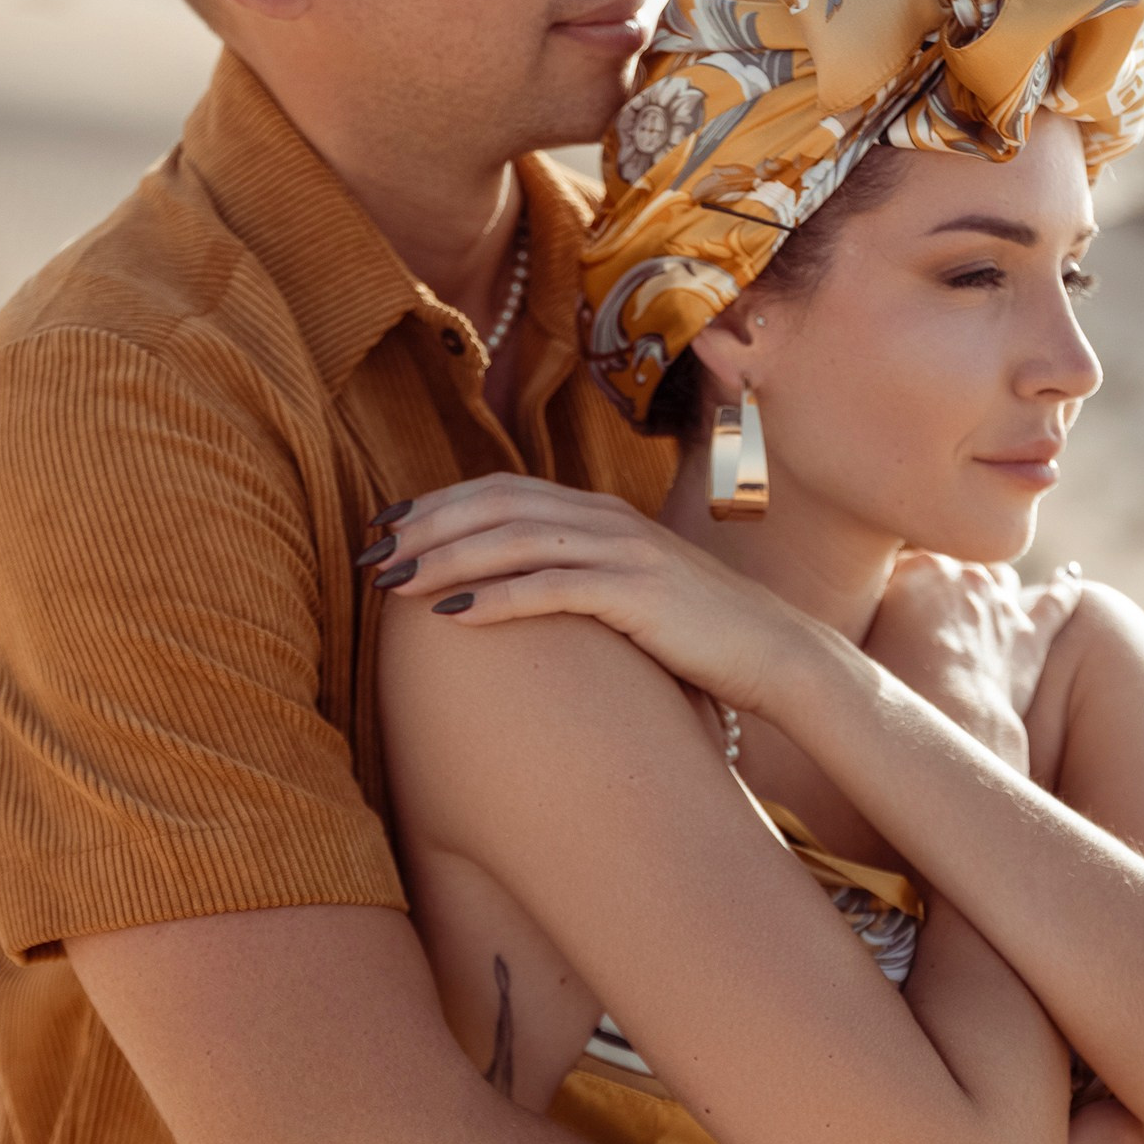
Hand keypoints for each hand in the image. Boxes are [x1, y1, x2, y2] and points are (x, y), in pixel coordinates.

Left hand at [362, 475, 812, 713]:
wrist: (774, 653)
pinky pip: (555, 588)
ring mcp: (624, 551)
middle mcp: (605, 518)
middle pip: (495, 506)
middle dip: (425, 529)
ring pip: (516, 540)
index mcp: (597, 511)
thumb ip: (574, 577)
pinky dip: (500, 596)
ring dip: (447, 560)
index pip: (499, 490)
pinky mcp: (639, 594)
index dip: (435, 505)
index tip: (382, 530)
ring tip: (394, 585)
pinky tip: (455, 614)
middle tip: (370, 557)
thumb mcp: (625, 591)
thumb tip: (509, 592)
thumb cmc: (694, 633)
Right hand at [863, 553, 1083, 772]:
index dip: (897, 573)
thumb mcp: (852, 653)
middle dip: (943, 575)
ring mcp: (1002, 601)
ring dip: (993, 582)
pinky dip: (1066, 586)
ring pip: (999, 575)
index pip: (903, 557)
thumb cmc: (893, 698)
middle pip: (952, 562)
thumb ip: (850, 626)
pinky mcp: (1036, 633)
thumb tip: (819, 629)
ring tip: (988, 587)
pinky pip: (1059, 599)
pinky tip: (1072, 574)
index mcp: (915, 569)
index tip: (890, 583)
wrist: (956, 726)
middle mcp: (962, 573)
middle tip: (932, 591)